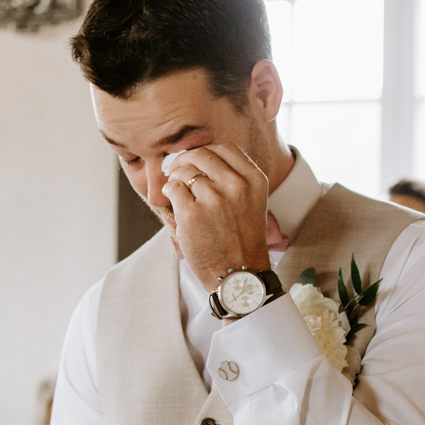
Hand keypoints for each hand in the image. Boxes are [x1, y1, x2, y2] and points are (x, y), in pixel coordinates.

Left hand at [162, 144, 271, 290]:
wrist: (238, 275)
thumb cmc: (241, 239)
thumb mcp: (251, 202)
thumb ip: (233, 178)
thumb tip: (198, 156)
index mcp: (254, 179)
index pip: (224, 148)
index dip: (205, 152)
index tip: (196, 161)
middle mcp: (237, 185)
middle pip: (201, 155)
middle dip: (185, 161)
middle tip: (178, 171)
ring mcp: (214, 198)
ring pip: (185, 171)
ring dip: (176, 179)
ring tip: (179, 194)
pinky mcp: (192, 213)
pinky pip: (173, 188)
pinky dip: (169, 193)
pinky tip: (173, 202)